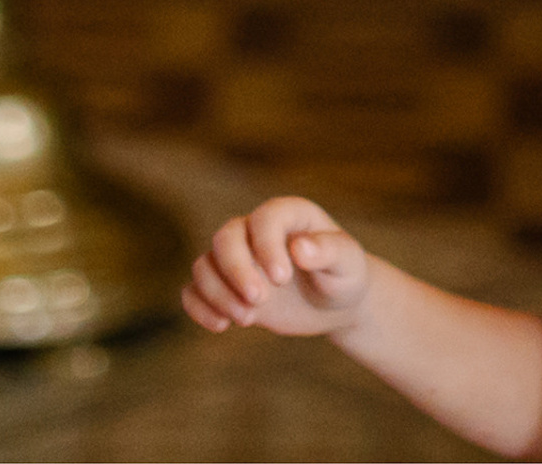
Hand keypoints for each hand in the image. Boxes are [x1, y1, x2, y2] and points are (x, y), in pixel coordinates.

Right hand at [184, 197, 372, 339]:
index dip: (266, 245)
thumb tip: (299, 247)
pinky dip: (198, 307)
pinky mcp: (227, 286)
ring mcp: (238, 259)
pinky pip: (193, 289)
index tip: (282, 279)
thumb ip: (329, 251)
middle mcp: (257, 231)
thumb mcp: (347, 263)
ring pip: (204, 264)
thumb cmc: (344, 276)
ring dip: (218, 294)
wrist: (333, 302)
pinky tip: (221, 326)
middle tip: (259, 302)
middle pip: (225, 237)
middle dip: (236, 271)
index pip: (265, 218)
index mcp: (288, 215)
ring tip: (248, 319)